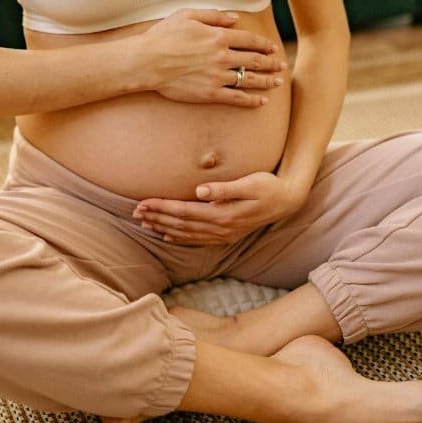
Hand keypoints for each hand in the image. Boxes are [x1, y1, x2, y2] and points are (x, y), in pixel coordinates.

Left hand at [132, 172, 305, 244]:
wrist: (287, 201)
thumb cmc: (268, 186)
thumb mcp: (250, 183)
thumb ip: (224, 188)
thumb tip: (201, 190)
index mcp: (223, 214)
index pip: (184, 211)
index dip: (162, 208)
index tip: (142, 203)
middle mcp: (221, 228)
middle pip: (181, 224)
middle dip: (156, 218)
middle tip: (134, 212)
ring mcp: (224, 234)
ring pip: (186, 233)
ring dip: (163, 227)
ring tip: (144, 223)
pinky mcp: (226, 234)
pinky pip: (197, 239)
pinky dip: (180, 237)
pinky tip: (167, 234)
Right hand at [137, 8, 285, 107]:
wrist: (147, 61)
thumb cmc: (163, 36)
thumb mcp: (188, 15)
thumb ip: (214, 16)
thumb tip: (234, 19)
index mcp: (218, 36)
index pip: (250, 41)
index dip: (264, 45)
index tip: (273, 48)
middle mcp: (222, 56)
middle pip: (254, 60)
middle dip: (271, 63)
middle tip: (281, 65)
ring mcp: (218, 76)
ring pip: (249, 79)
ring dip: (266, 81)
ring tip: (277, 82)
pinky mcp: (210, 93)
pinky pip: (236, 98)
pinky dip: (251, 100)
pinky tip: (261, 101)